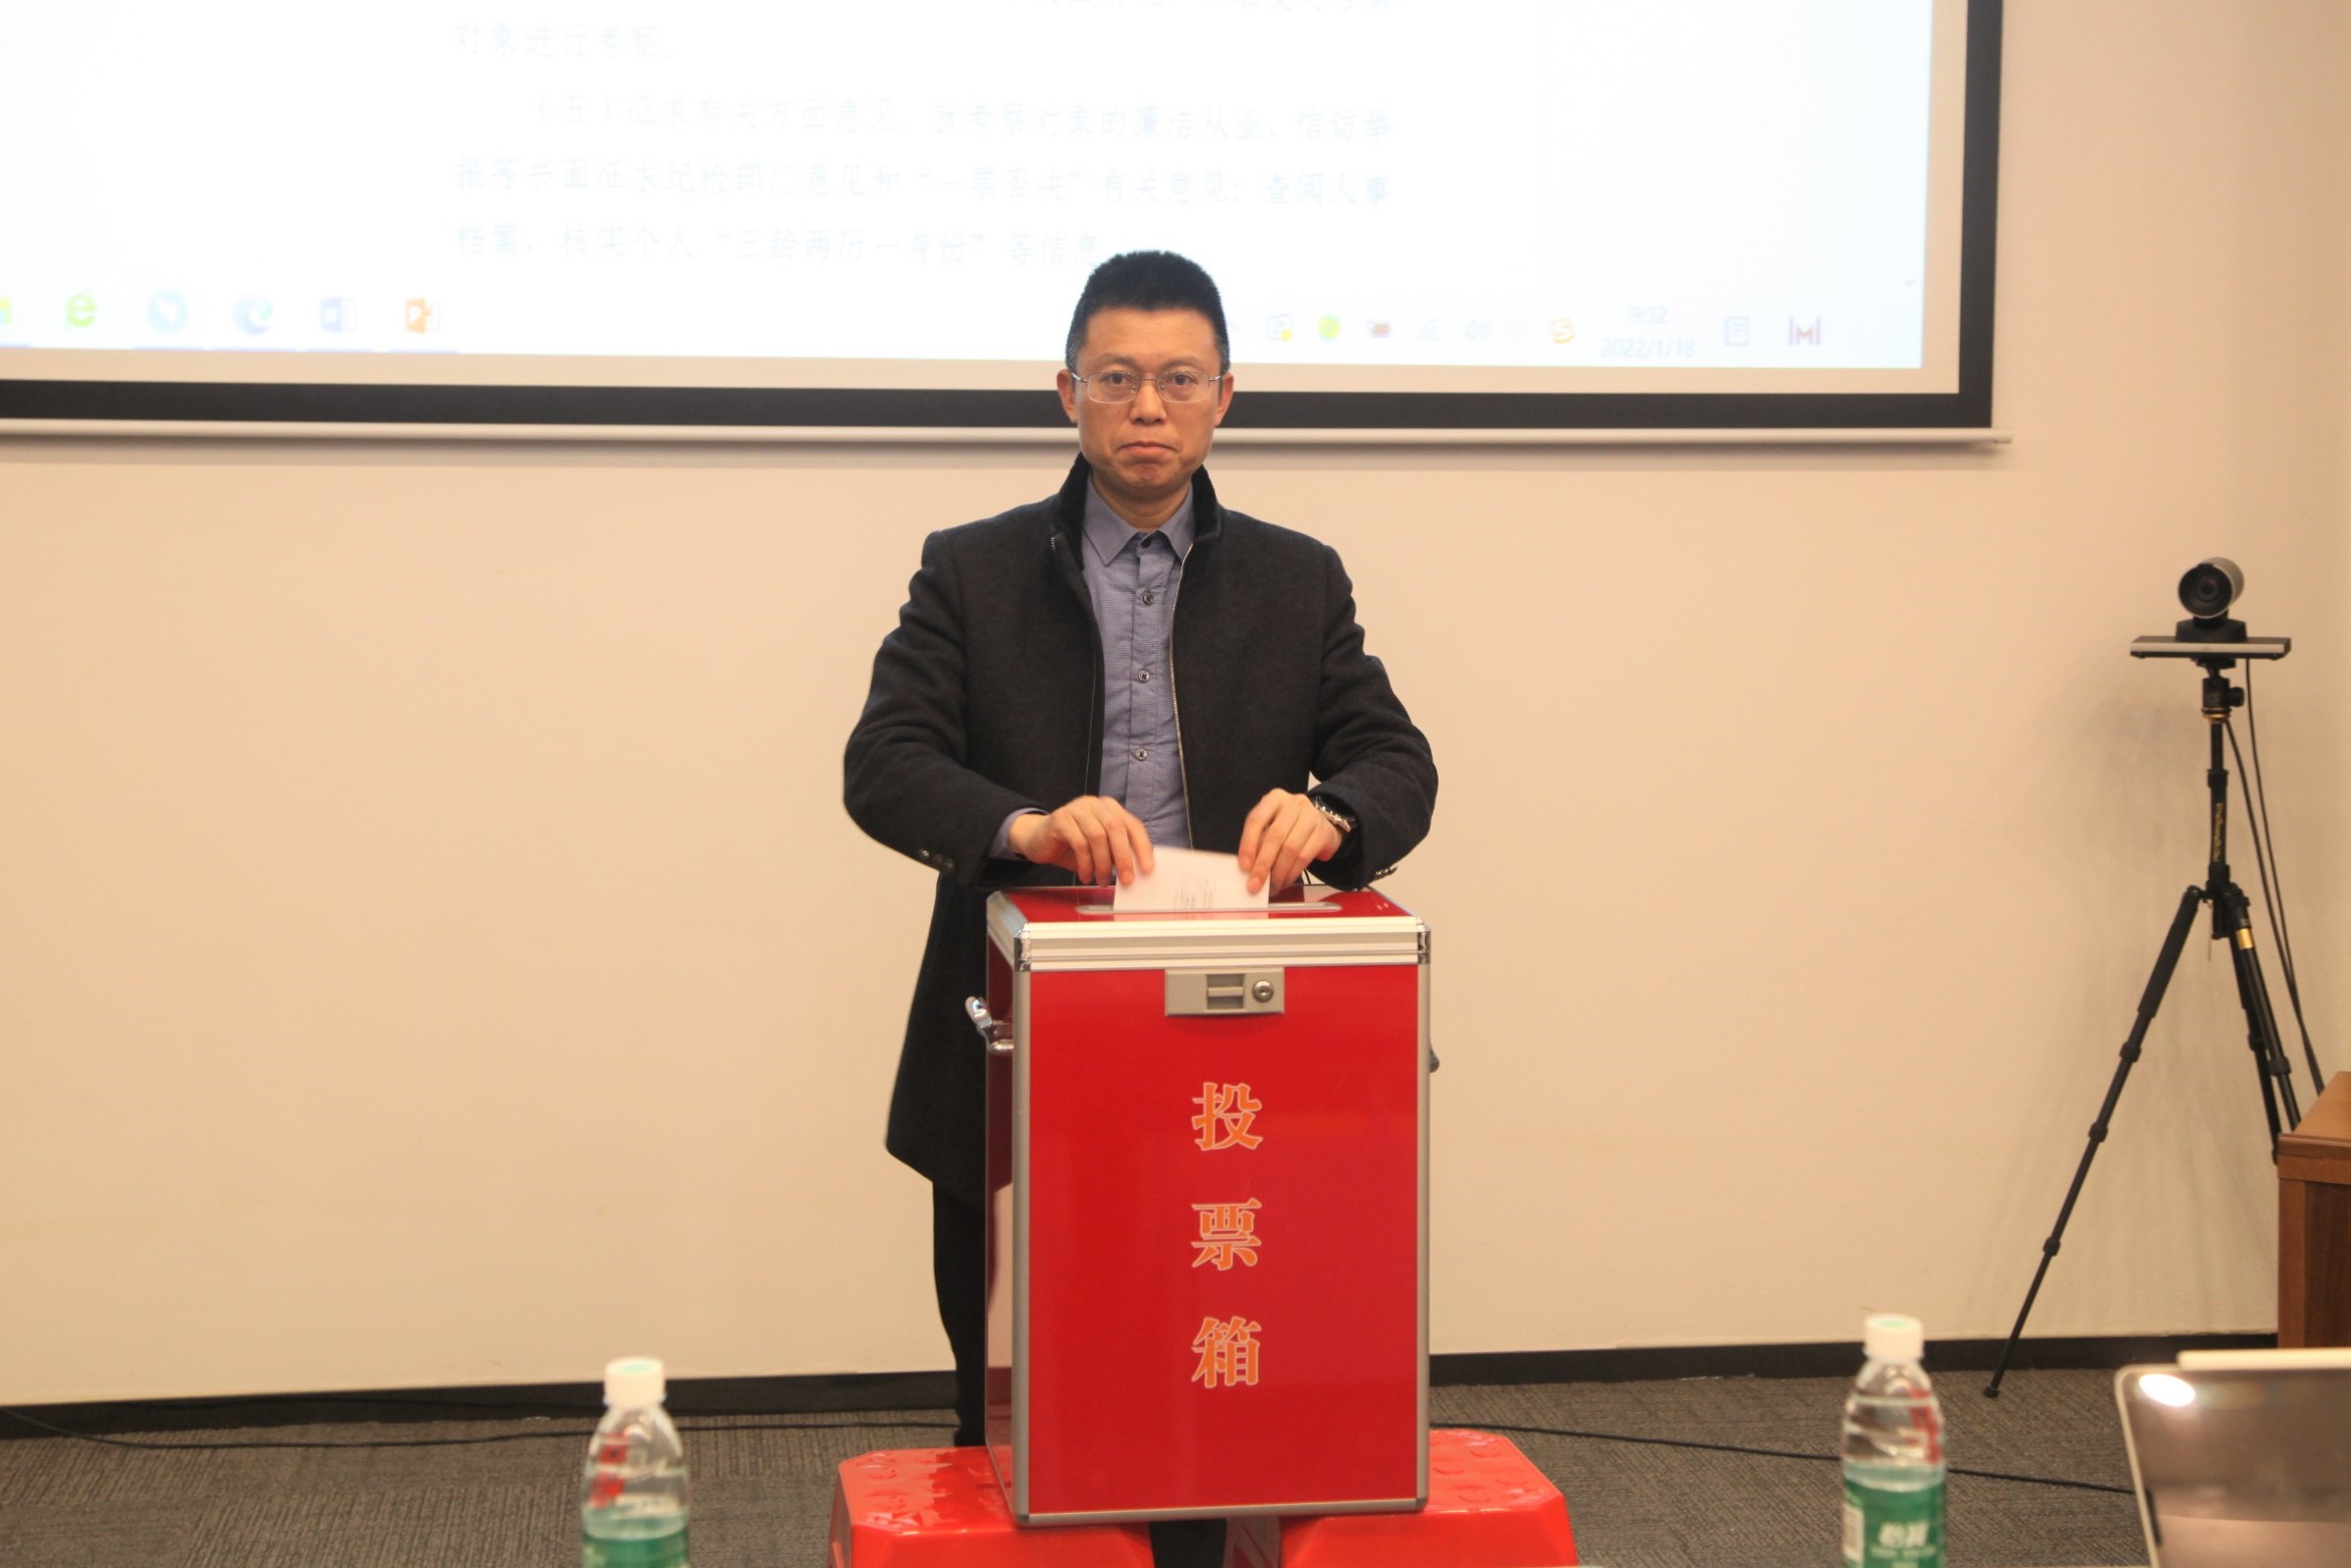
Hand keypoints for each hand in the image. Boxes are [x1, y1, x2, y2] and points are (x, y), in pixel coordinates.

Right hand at [1007, 796, 1155, 885]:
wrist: (1037, 838)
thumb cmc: (1071, 844)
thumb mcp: (1099, 848)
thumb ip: (1116, 853)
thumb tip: (1136, 871)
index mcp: (1110, 808)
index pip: (1133, 825)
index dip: (1142, 847)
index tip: (1147, 868)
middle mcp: (1095, 805)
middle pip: (1116, 828)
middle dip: (1124, 857)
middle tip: (1126, 879)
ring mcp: (1077, 809)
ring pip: (1097, 836)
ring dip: (1102, 864)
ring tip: (1101, 880)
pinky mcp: (1061, 818)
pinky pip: (1079, 842)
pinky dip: (1085, 863)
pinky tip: (1085, 874)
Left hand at [1237, 789, 1341, 893]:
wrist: (1324, 823)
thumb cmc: (1291, 826)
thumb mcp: (1273, 825)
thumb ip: (1260, 841)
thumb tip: (1248, 869)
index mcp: (1274, 799)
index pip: (1256, 819)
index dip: (1248, 844)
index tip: (1243, 867)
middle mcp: (1293, 803)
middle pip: (1275, 836)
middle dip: (1263, 864)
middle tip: (1255, 885)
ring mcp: (1311, 816)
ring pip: (1290, 849)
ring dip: (1278, 873)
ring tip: (1271, 887)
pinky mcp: (1323, 832)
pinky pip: (1304, 857)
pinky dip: (1292, 873)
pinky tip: (1285, 882)